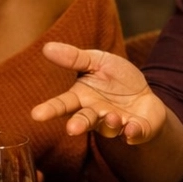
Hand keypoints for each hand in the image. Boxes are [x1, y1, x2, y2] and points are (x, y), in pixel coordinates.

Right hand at [30, 42, 167, 143]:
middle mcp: (96, 114)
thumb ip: (75, 58)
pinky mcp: (136, 130)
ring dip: (110, 124)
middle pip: (84, 120)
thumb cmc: (117, 78)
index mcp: (83, 97)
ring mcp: (116, 124)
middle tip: (72, 128)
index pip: (63, 104)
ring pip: (109, 128)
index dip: (50, 109)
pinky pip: (134, 134)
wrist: (146, 94)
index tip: (36, 115)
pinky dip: (133, 132)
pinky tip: (131, 128)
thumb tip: (46, 47)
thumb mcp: (98, 61)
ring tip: (112, 116)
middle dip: (78, 124)